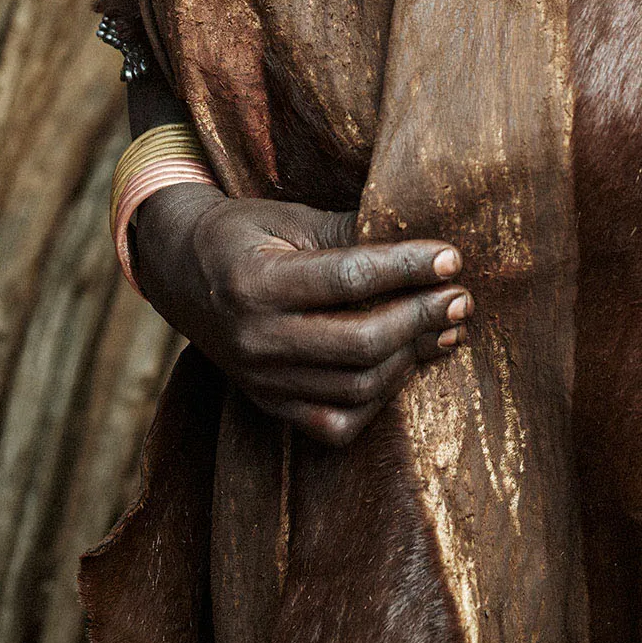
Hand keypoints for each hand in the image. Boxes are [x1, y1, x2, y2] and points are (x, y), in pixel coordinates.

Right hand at [134, 184, 470, 445]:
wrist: (181, 272)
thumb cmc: (245, 233)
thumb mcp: (290, 218)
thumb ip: (351, 232)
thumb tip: (424, 243)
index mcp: (256, 282)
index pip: (349, 279)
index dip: (408, 267)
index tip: (452, 257)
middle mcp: (255, 340)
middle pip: (358, 344)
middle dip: (419, 318)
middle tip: (460, 297)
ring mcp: (260, 381)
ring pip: (355, 388)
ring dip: (410, 358)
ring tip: (444, 326)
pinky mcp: (268, 405)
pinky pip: (334, 425)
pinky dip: (378, 401)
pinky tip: (403, 363)